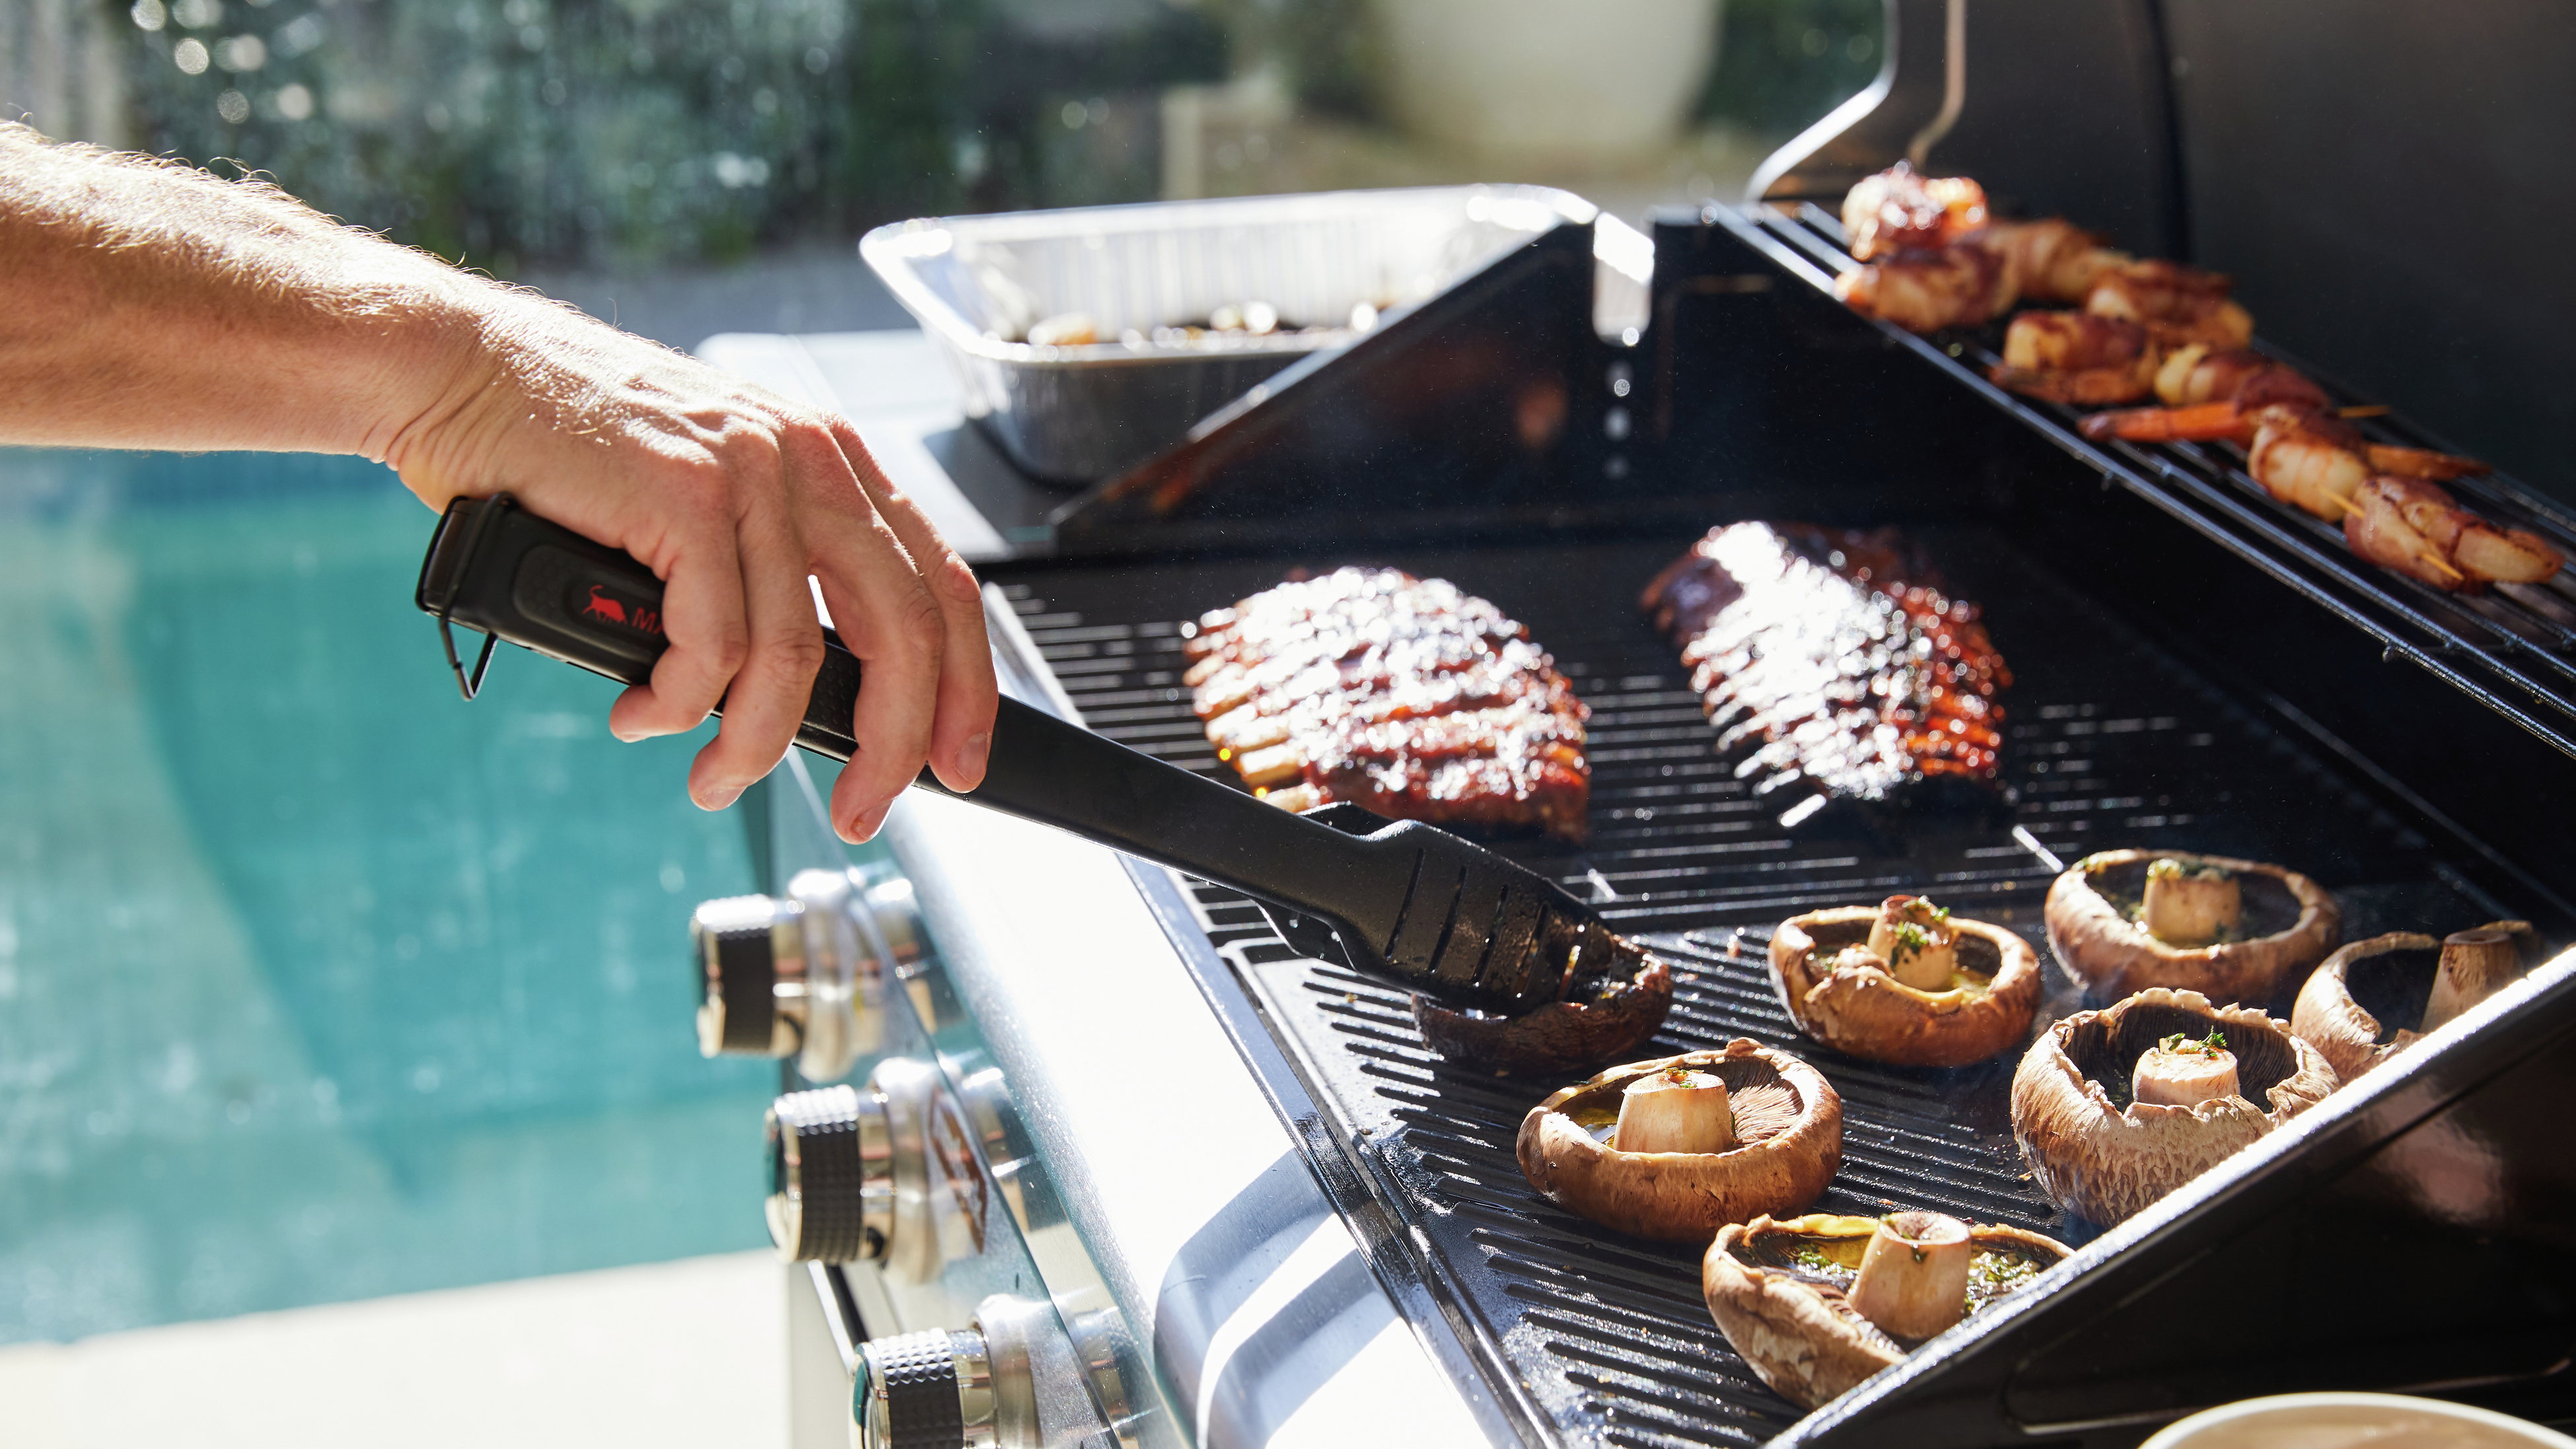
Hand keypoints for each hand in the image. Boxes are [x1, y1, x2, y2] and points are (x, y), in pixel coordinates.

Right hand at [388, 290, 995, 839]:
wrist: (464, 371)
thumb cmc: (573, 449)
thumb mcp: (708, 498)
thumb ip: (771, 572)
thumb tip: (814, 692)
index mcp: (830, 462)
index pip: (941, 585)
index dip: (967, 687)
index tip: (959, 761)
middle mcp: (807, 461)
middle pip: (904, 631)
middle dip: (891, 744)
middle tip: (860, 808)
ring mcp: (748, 475)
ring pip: (796, 659)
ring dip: (753, 746)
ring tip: (711, 778)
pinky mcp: (683, 499)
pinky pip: (710, 647)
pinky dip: (676, 705)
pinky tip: (643, 714)